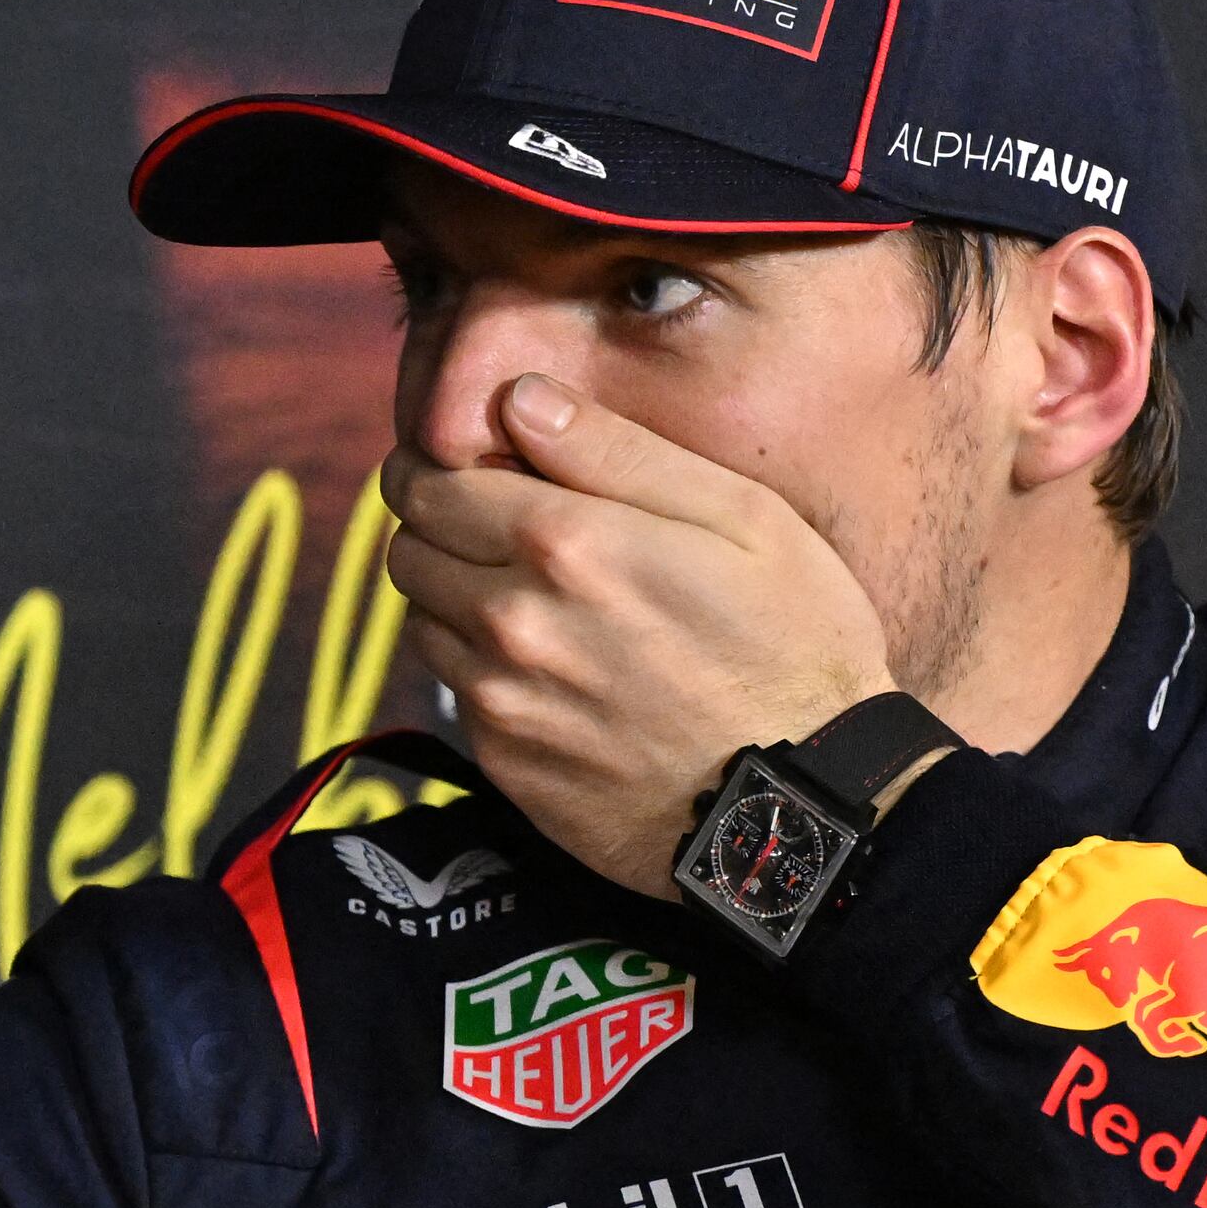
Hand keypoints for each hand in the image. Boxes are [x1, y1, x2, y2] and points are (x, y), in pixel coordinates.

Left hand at [383, 373, 897, 897]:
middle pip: (407, 550)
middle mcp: (513, 620)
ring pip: (421, 621)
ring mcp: (501, 699)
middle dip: (437, 527)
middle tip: (491, 527)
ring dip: (453, 599)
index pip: (429, 484)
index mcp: (565, 543)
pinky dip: (481, 669)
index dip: (436, 468)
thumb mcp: (743, 520)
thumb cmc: (794, 648)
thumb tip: (521, 399)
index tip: (467, 469)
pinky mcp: (503, 763)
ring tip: (529, 598)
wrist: (799, 808)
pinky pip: (456, 693)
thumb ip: (618, 452)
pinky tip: (551, 669)